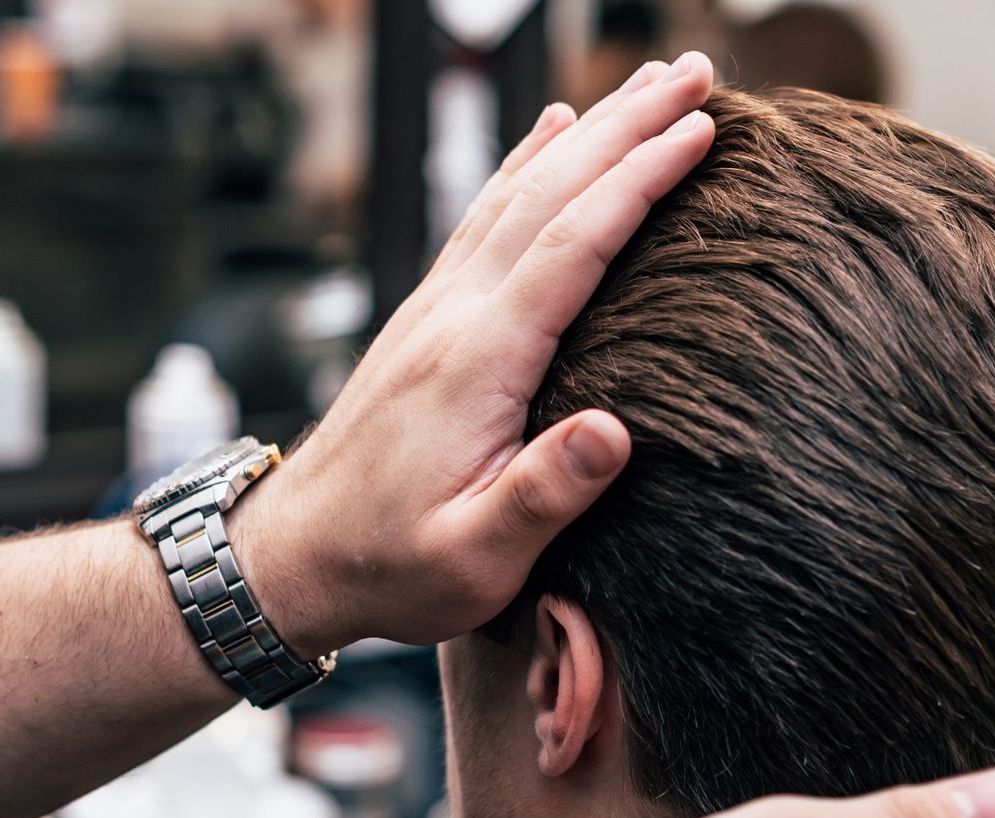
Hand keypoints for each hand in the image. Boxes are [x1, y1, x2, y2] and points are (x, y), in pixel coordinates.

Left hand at [236, 53, 716, 652]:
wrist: (293, 557)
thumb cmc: (392, 566)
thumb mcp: (474, 560)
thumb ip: (541, 495)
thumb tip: (614, 433)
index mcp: (477, 362)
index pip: (572, 246)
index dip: (639, 182)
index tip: (701, 131)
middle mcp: (453, 314)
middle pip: (550, 192)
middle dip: (628, 125)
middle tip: (700, 74)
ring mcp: (435, 306)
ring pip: (518, 190)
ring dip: (588, 130)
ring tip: (650, 84)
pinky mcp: (428, 316)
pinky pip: (485, 215)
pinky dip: (527, 162)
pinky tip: (552, 130)